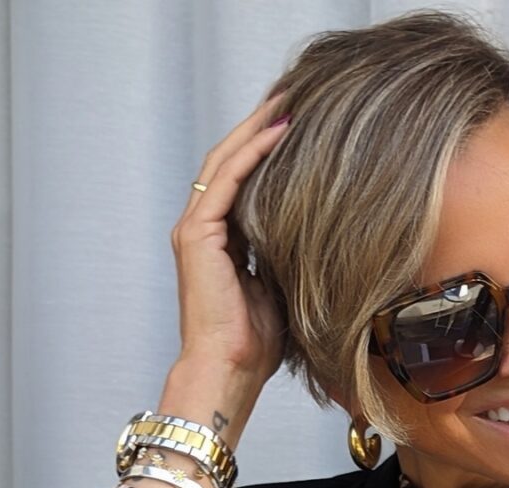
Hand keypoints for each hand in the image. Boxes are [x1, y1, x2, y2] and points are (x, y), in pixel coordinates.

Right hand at [170, 87, 294, 387]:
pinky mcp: (196, 235)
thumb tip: (314, 234)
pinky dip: (252, 154)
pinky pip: (227, 182)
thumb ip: (282, 255)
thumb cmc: (254, 346)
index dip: (264, 150)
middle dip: (259, 127)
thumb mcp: (277, 289)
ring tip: (286, 101)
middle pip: (229, 161)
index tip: (295, 125)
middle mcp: (200, 228)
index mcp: (218, 241)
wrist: (229, 371)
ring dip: (256, 129)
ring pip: (225, 162)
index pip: (240, 181)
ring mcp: (194, 230)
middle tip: (290, 95)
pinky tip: (278, 132)